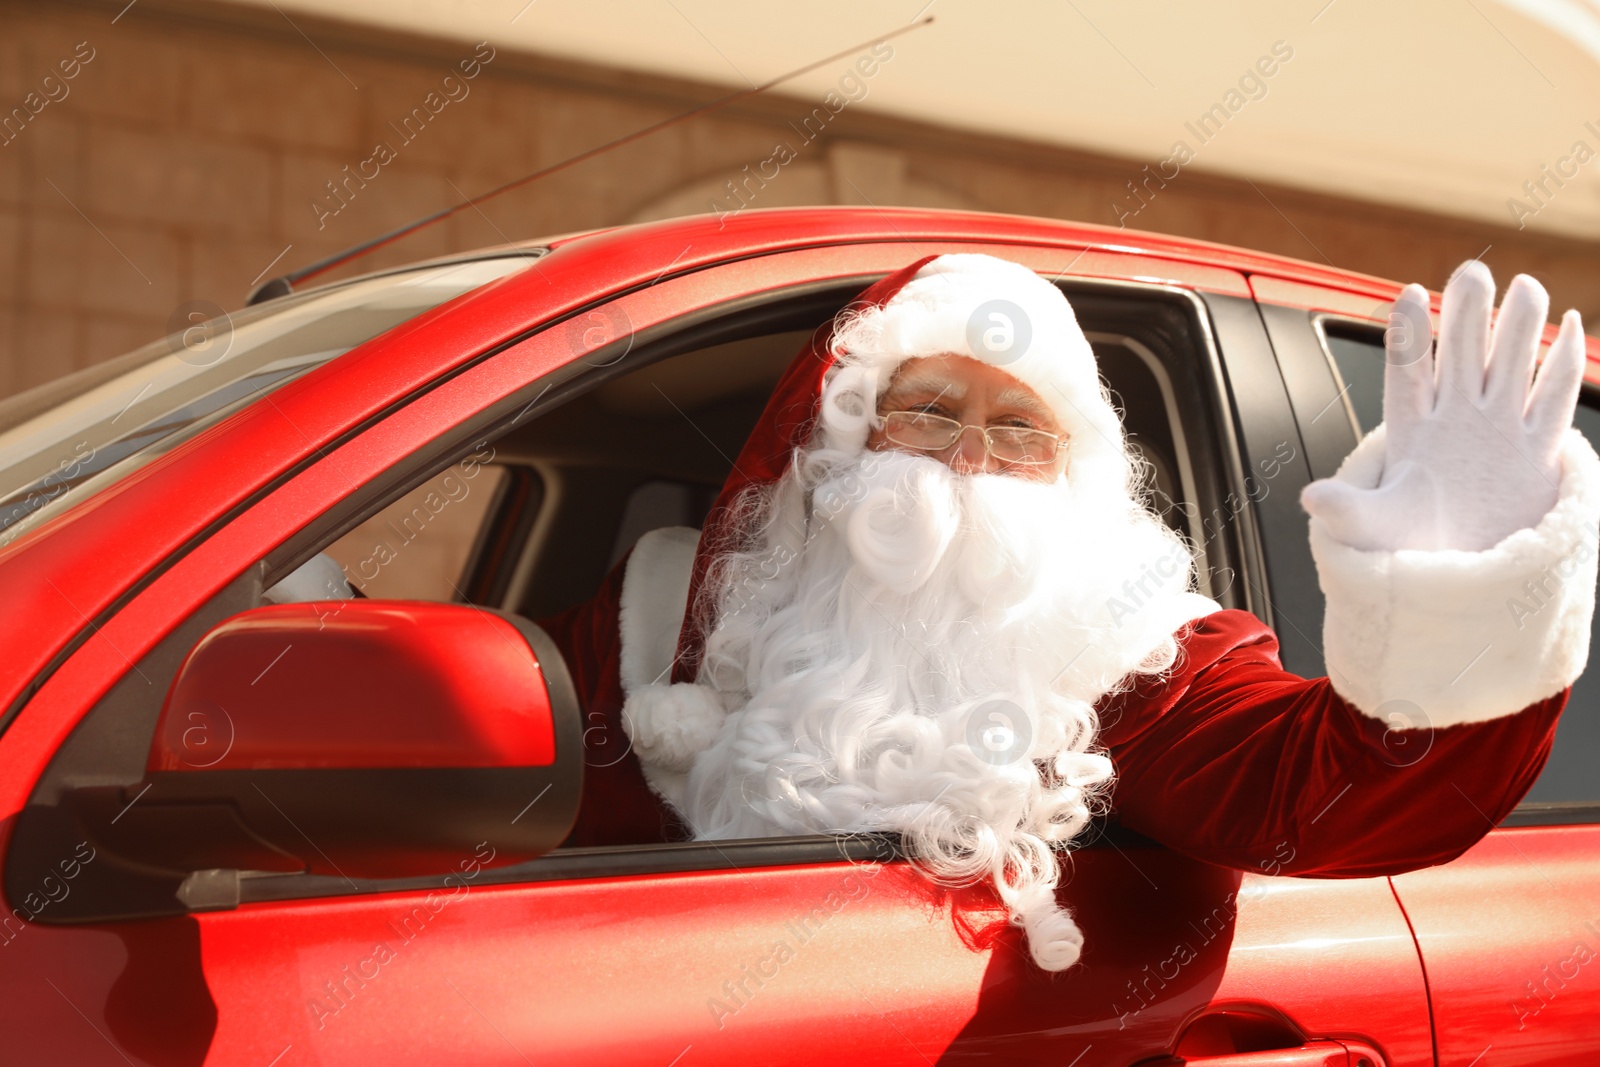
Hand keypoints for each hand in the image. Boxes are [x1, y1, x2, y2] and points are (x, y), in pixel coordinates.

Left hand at [1302, 261, 1586, 552]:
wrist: (1457, 567)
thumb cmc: (1409, 542)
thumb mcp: (1373, 527)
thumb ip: (1346, 509)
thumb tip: (1311, 498)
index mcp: (1411, 429)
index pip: (1407, 371)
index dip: (1409, 334)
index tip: (1409, 294)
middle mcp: (1455, 417)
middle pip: (1460, 352)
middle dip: (1467, 312)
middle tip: (1473, 272)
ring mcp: (1497, 427)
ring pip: (1509, 363)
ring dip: (1518, 326)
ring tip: (1525, 288)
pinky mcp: (1535, 448)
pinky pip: (1552, 397)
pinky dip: (1560, 364)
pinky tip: (1566, 325)